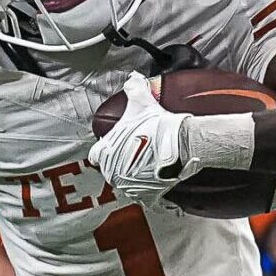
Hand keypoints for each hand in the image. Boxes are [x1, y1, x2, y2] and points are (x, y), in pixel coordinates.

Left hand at [88, 73, 195, 203]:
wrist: (179, 144)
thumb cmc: (156, 125)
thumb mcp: (141, 102)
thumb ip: (133, 88)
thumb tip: (132, 78)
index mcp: (105, 152)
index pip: (96, 154)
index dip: (105, 149)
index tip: (115, 145)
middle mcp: (111, 172)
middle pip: (112, 169)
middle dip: (122, 162)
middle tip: (138, 152)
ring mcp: (128, 186)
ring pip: (127, 183)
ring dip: (135, 176)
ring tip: (149, 164)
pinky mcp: (145, 196)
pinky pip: (144, 197)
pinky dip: (150, 191)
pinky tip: (157, 180)